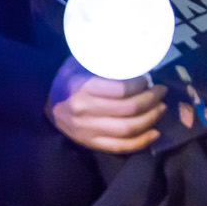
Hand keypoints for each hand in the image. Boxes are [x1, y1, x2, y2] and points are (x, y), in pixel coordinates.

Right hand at [47, 59, 166, 153]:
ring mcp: (88, 130)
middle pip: (128, 110)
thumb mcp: (80, 62)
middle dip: (151, 101)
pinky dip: (141, 142)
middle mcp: (85, 111)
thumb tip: (136, 58)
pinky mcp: (91, 143)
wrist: (45, 102)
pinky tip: (154, 133)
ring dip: (150, 119)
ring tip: (161, 108)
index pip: (120, 90)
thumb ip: (104, 62)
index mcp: (82, 88)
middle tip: (161, 92)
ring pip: (128, 129)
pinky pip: (121, 146)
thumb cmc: (67, 77)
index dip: (140, 86)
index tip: (149, 79)